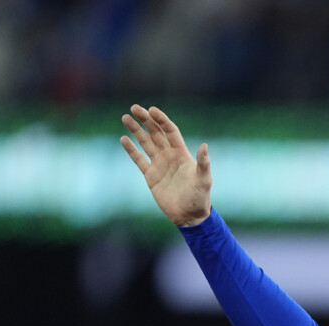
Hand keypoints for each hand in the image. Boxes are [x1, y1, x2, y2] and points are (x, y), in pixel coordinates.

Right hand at [121, 105, 211, 226]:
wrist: (189, 215)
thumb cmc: (199, 197)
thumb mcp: (204, 179)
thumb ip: (203, 162)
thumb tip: (204, 145)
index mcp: (182, 153)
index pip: (170, 131)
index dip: (161, 120)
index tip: (151, 110)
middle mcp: (169, 156)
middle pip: (156, 133)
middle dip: (146, 120)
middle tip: (134, 108)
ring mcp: (159, 165)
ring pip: (145, 143)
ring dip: (136, 131)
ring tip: (125, 118)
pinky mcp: (150, 176)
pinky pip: (139, 159)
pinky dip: (131, 150)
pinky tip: (123, 139)